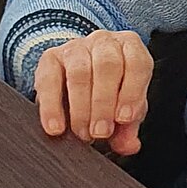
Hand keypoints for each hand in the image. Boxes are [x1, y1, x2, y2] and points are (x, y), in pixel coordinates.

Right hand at [33, 30, 153, 155]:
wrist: (76, 77)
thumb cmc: (109, 91)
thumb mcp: (123, 106)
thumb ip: (128, 127)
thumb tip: (129, 145)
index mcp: (130, 47)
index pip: (137, 63)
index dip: (132, 92)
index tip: (124, 119)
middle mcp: (104, 42)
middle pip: (107, 66)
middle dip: (104, 104)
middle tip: (101, 132)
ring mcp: (76, 47)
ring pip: (79, 72)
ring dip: (81, 108)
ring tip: (83, 133)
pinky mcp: (49, 58)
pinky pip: (49, 80)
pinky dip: (52, 107)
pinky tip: (57, 128)